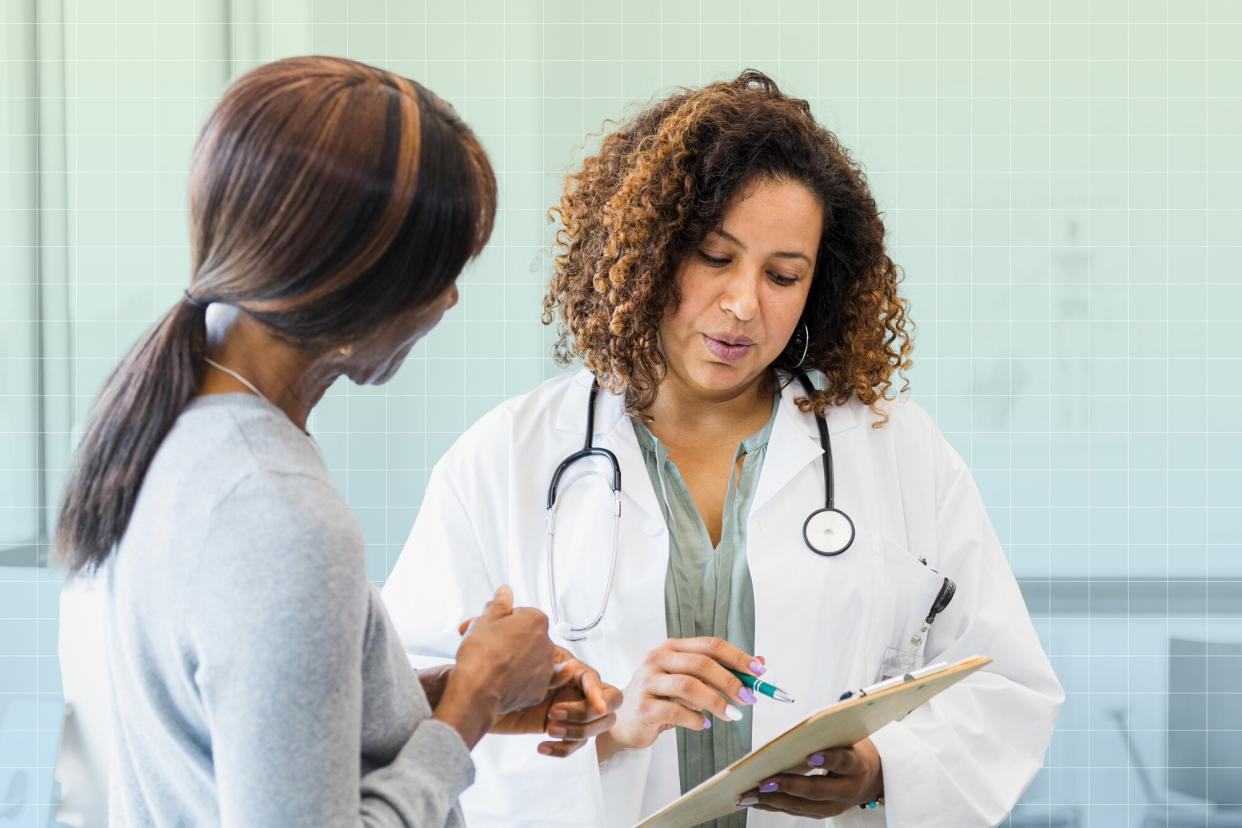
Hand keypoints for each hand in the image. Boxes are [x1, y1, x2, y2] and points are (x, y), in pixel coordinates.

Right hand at [433, 586, 556, 747]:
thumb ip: (498, 604)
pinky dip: (529, 679)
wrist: (476, 692)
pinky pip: (534, 680)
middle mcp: (546, 642)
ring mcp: (545, 668)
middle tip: (486, 645)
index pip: (520, 614)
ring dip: (517, 658)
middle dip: (509, 639)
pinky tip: (523, 677)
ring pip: (531, 658)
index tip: (488, 628)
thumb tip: (505, 592)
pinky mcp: (540, 689)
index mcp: (535, 620)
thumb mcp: (483, 621)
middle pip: (526, 636)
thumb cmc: (479, 655)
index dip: (501, 621)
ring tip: (493, 664)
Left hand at [489, 647, 622, 756]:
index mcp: (565, 666)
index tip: (596, 707)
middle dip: (585, 713)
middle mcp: (572, 688)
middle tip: (553, 714)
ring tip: (548, 728)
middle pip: (608, 704)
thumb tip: (570, 667)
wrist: (474, 695)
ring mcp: (568, 709)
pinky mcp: (558, 729)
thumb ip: (544, 666)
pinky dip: (563, 749)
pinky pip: (575, 744)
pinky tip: (542, 747)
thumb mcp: (519, 662)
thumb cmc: (493, 673)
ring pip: (595, 727)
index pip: (594, 678)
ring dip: (577, 731)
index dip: (598, 692)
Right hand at [597, 637, 763, 760]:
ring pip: (688, 686)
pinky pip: (675, 712)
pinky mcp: (644, 706)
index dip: (737, 657)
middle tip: (749, 698)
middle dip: (730, 681)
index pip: (710, 645)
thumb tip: (760, 663)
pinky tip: (704, 725)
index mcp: (673, 648)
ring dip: (716, 702)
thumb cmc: (662, 698)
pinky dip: (695, 719)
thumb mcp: (690, 681)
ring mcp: (648, 681)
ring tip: (732, 715)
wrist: (625, 720)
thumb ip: (720, 672)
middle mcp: (658, 658)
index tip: (760, 672)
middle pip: (701, 663)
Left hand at [735, 739, 883, 817]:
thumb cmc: (852, 749)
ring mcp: (835, 805)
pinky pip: (796, 810)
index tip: (811, 756)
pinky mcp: (822, 813)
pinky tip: (754, 800)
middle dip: (789, 787)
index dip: (828, 760)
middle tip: (764, 782)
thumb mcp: (846, 737)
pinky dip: (773, 805)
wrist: (871, 778)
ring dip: (773, 801)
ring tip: (749, 795)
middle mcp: (847, 789)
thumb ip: (824, 736)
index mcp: (856, 764)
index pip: (843, 761)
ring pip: (802, 805)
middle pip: (817, 791)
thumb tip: (789, 734)